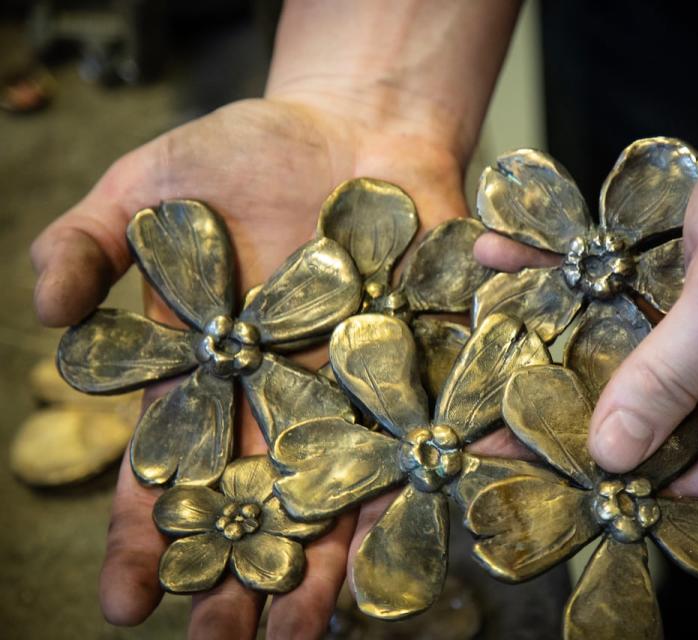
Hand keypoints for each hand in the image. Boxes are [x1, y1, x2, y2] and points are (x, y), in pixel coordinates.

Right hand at [31, 96, 467, 637]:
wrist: (357, 127)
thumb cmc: (244, 152)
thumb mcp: (147, 186)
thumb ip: (88, 242)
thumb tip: (42, 312)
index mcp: (205, 377)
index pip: (165, 472)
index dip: (144, 536)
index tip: (127, 601)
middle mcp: (276, 401)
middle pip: (252, 504)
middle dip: (236, 572)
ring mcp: (349, 392)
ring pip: (333, 496)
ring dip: (319, 566)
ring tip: (304, 633)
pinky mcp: (418, 370)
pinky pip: (420, 440)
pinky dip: (422, 487)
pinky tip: (412, 545)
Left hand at [477, 0, 697, 504]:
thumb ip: (671, 376)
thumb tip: (613, 451)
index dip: (627, 485)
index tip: (548, 479)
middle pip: (663, 427)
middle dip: (584, 417)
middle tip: (502, 419)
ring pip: (638, 364)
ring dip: (568, 346)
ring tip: (493, 350)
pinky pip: (633, 303)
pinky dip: (578, 284)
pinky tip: (511, 262)